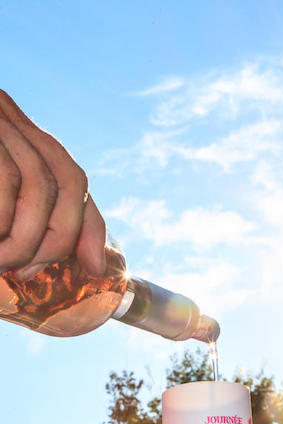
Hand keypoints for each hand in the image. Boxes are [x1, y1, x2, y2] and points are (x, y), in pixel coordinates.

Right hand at [0, 90, 105, 277]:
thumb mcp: (0, 189)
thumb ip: (35, 211)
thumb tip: (98, 268)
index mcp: (17, 131)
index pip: (72, 176)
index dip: (89, 225)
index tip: (93, 269)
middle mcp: (8, 118)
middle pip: (67, 179)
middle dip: (60, 236)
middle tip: (29, 270)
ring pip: (38, 186)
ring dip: (26, 238)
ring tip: (3, 263)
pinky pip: (6, 183)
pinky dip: (2, 223)